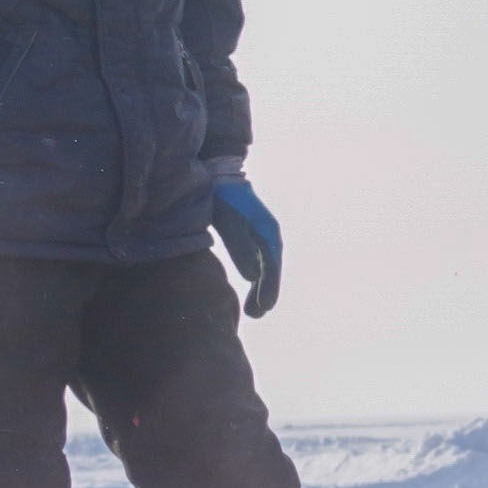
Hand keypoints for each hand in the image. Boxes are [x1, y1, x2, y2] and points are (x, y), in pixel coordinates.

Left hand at [205, 174, 283, 317]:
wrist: (216, 172)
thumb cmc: (220, 196)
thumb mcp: (228, 221)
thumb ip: (240, 248)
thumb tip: (253, 277)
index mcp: (267, 231)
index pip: (271, 265)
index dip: (268, 288)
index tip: (264, 308)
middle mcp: (268, 233)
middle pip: (271, 268)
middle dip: (265, 292)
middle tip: (256, 315)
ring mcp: (260, 232)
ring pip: (265, 265)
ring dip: (261, 287)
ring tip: (253, 310)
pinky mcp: (249, 231)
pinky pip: (257, 259)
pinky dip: (255, 274)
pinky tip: (250, 284)